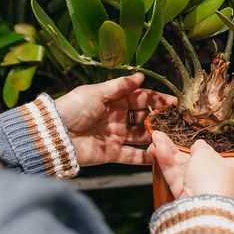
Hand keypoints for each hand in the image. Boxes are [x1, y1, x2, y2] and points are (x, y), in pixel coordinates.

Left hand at [54, 73, 175, 166]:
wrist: (55, 135)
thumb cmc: (73, 108)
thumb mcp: (97, 93)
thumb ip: (120, 86)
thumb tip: (140, 75)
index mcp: (114, 100)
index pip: (141, 98)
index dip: (157, 99)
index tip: (174, 101)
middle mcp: (118, 117)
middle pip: (144, 117)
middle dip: (160, 118)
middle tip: (178, 120)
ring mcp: (116, 136)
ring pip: (141, 136)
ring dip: (156, 137)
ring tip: (173, 137)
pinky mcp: (112, 153)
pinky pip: (132, 156)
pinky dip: (145, 157)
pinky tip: (159, 155)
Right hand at [148, 130, 233, 202]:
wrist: (200, 213)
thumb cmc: (214, 181)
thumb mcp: (206, 154)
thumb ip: (200, 147)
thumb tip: (198, 148)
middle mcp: (228, 177)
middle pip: (214, 158)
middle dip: (194, 145)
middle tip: (183, 132)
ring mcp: (208, 188)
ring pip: (190, 166)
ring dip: (172, 152)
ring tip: (157, 137)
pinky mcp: (191, 197)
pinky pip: (179, 176)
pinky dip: (168, 163)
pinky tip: (155, 148)